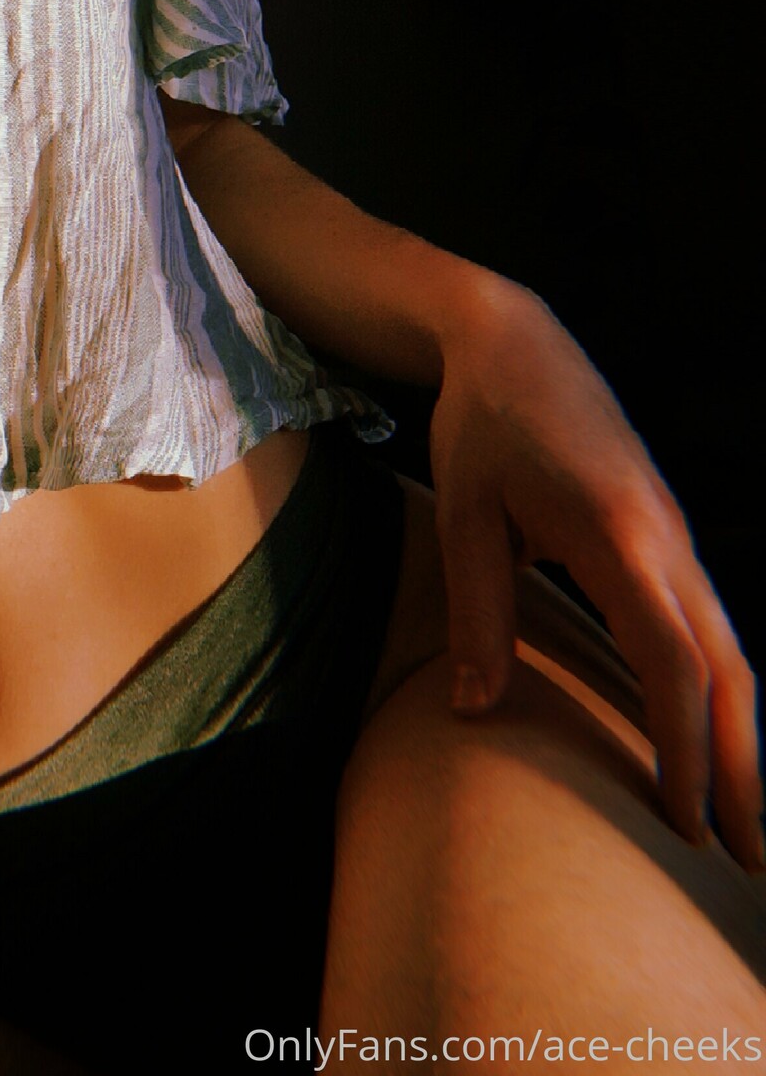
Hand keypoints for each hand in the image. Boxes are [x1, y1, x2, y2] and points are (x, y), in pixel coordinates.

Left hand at [428, 277, 764, 872]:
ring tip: (741, 818)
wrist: (512, 342)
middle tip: (744, 858)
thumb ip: (477, 612)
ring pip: (729, 649)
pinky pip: (706, 623)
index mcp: (619, 536)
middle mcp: (665, 540)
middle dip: (741, 766)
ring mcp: (674, 534)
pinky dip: (718, 688)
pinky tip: (708, 735)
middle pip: (726, 669)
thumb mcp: (463, 513)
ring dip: (740, 734)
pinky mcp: (665, 532)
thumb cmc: (480, 426)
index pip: (671, 664)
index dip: (682, 749)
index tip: (682, 823)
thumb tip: (474, 712)